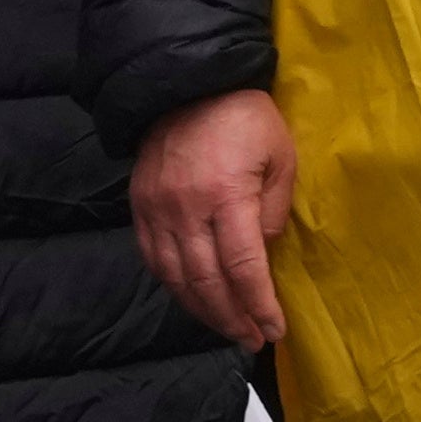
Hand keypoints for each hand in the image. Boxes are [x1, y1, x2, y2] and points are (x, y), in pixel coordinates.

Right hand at [130, 89, 294, 350]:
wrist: (186, 82)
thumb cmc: (246, 118)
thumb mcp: (280, 157)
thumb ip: (273, 211)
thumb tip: (261, 257)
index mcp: (227, 194)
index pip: (243, 266)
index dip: (259, 305)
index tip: (274, 329)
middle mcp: (186, 208)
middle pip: (207, 281)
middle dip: (233, 318)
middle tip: (252, 339)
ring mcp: (157, 209)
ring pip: (177, 277)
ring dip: (203, 311)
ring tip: (227, 328)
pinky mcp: (140, 206)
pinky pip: (154, 259)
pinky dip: (174, 286)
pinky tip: (193, 299)